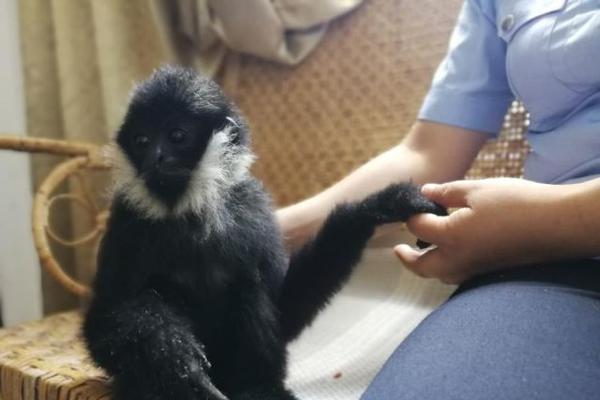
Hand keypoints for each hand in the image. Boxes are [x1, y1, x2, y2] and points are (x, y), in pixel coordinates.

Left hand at [395, 178, 573, 283]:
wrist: (555, 224)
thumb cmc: (516, 203)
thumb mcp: (477, 189)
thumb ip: (446, 192)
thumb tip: (425, 192)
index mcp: (450, 236)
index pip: (417, 228)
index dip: (412, 215)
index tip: (412, 206)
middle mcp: (457, 259)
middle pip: (421, 267)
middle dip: (407, 259)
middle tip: (398, 250)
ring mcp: (473, 269)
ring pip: (439, 275)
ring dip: (427, 266)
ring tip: (422, 250)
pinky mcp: (488, 271)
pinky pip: (457, 275)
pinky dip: (446, 268)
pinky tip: (451, 253)